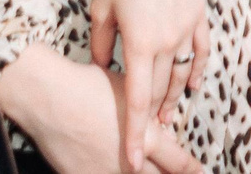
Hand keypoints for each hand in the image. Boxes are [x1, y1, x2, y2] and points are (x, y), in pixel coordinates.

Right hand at [0, 49, 194, 173]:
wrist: (50, 99)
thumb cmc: (89, 85)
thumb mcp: (129, 91)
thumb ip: (147, 110)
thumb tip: (159, 124)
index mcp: (148, 138)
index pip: (178, 162)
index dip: (191, 168)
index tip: (200, 170)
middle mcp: (131, 161)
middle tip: (184, 173)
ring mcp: (106, 173)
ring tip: (149, 169)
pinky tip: (115, 168)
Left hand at [90, 0, 209, 173]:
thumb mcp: (101, 9)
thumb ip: (100, 45)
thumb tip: (102, 69)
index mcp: (139, 41)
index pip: (137, 100)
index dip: (135, 133)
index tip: (133, 158)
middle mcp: (166, 39)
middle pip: (161, 91)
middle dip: (153, 118)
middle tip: (146, 139)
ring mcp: (186, 27)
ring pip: (181, 75)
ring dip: (173, 98)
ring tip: (166, 116)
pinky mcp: (198, 14)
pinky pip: (200, 51)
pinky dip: (196, 71)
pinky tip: (192, 85)